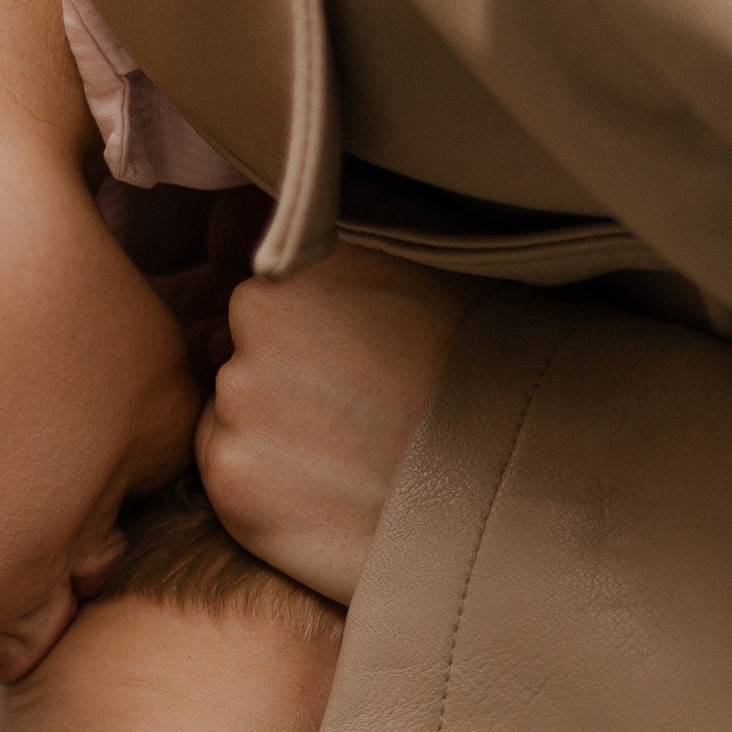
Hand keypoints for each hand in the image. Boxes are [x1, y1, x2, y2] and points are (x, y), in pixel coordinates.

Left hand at [197, 243, 478, 603]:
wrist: (502, 481)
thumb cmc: (482, 374)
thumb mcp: (423, 272)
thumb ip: (343, 260)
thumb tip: (268, 238)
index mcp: (303, 261)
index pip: (263, 298)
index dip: (305, 336)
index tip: (352, 363)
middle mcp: (255, 318)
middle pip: (240, 354)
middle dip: (282, 383)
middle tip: (356, 415)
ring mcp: (237, 400)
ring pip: (232, 415)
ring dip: (272, 435)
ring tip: (349, 458)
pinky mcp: (230, 478)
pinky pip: (229, 474)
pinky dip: (267, 488)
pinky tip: (329, 492)